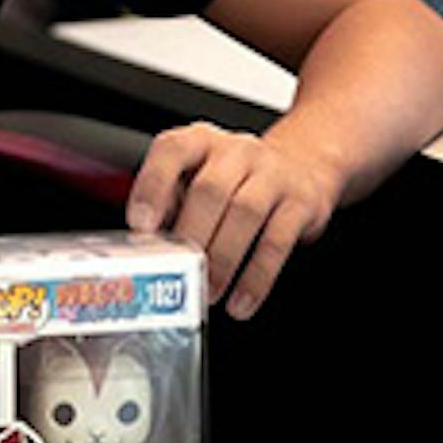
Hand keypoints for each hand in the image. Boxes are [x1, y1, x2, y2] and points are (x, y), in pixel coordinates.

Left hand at [124, 123, 345, 319]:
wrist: (300, 167)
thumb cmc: (234, 180)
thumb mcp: (198, 176)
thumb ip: (171, 202)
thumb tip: (148, 243)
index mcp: (199, 141)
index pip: (172, 150)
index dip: (153, 187)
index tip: (140, 226)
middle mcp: (235, 151)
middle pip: (209, 189)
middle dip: (190, 236)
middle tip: (178, 274)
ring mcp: (272, 172)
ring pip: (245, 213)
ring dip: (222, 260)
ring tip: (209, 291)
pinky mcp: (302, 202)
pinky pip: (277, 242)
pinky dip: (256, 278)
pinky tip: (241, 301)